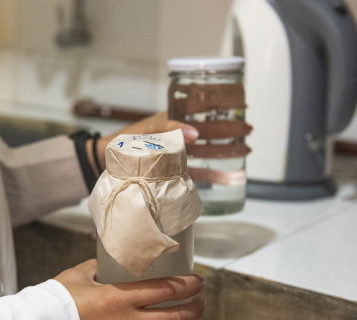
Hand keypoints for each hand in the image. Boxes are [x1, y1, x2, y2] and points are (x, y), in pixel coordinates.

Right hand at [55, 259, 205, 319]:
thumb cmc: (53, 304)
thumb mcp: (77, 275)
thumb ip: (98, 268)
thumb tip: (109, 262)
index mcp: (119, 297)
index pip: (166, 289)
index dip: (188, 285)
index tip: (198, 282)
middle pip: (174, 318)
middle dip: (194, 311)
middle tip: (200, 306)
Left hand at [89, 112, 251, 171]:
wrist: (107, 163)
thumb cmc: (123, 142)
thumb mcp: (146, 130)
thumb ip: (168, 130)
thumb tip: (194, 133)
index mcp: (171, 120)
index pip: (200, 112)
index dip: (220, 110)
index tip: (238, 107)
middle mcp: (177, 136)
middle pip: (209, 132)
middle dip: (230, 130)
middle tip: (248, 129)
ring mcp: (178, 154)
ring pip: (208, 151)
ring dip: (228, 150)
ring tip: (247, 149)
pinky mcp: (175, 171)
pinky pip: (199, 172)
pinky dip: (215, 173)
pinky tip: (230, 176)